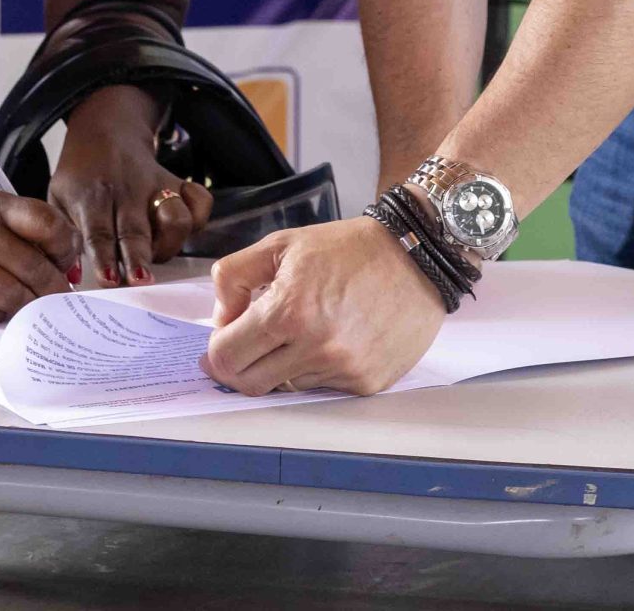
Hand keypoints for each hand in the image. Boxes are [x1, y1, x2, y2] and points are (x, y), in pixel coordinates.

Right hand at [0, 194, 79, 324]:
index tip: (67, 264)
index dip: (65, 248)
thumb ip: (36, 233)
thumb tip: (72, 270)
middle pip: (31, 266)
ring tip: (35, 307)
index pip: (45, 224)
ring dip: (29, 306)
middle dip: (53, 288)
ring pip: (10, 294)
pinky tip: (2, 311)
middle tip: (61, 300)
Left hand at [51, 85, 213, 285]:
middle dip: (140, 257)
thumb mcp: (57, 198)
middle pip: (136, 230)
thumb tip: (71, 276)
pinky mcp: (178, 182)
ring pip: (175, 216)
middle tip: (140, 280)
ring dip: (170, 242)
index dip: (105, 258)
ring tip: (158, 256)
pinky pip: (200, 201)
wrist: (106, 129)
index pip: (98, 232)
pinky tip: (186, 229)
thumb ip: (61, 235)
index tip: (110, 279)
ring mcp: (156, 186)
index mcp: (92, 198)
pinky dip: (199, 217)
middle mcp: (127, 192)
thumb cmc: (81, 175)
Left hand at [201, 217, 445, 396]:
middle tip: (251, 342)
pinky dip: (318, 369)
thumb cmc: (348, 248)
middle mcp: (315, 347)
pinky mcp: (367, 383)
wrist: (416, 255)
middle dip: (241, 365)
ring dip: (283, 364)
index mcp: (288, 311)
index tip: (224, 339)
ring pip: (286, 386)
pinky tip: (334, 338)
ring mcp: (344, 370)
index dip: (217, 350)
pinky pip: (323, 389)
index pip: (226, 357)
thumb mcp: (281, 244)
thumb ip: (233, 277)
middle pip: (249, 383)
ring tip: (305, 329)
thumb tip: (219, 320)